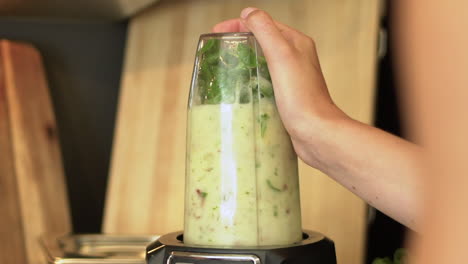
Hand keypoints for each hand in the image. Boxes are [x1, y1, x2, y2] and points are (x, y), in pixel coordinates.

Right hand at [213, 8, 347, 168]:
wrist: (316, 133)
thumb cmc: (302, 97)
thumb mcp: (281, 56)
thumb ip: (265, 30)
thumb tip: (249, 13)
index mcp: (296, 43)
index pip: (263, 24)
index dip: (238, 24)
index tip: (217, 31)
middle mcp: (296, 57)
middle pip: (262, 41)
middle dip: (239, 42)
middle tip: (219, 50)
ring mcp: (292, 77)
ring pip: (263, 61)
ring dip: (244, 61)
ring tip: (226, 67)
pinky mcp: (287, 95)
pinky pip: (265, 80)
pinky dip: (251, 79)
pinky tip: (241, 88)